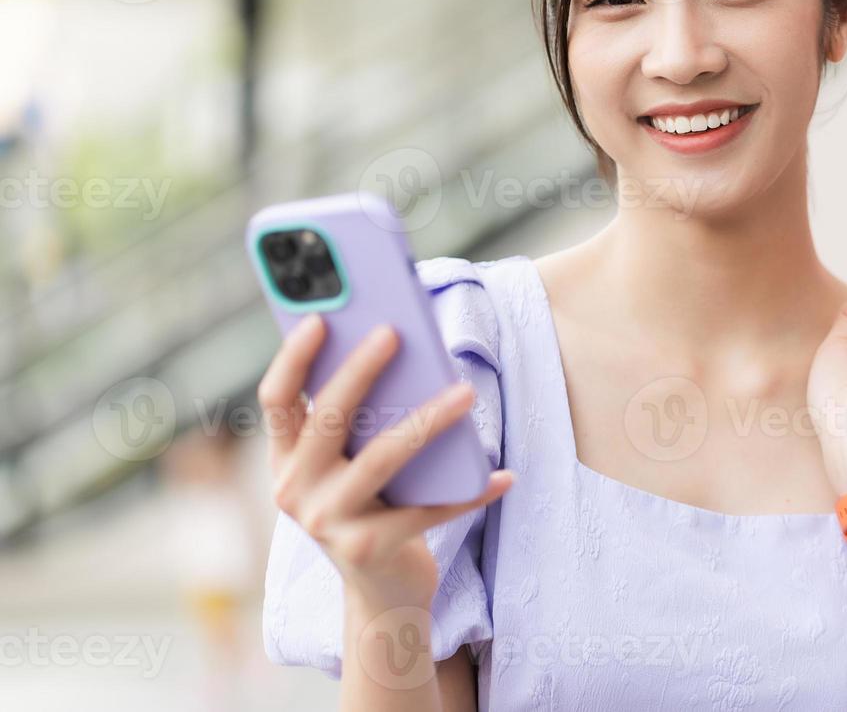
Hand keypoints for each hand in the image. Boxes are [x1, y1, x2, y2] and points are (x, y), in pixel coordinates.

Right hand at [259, 315, 511, 607]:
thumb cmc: (374, 508)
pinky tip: (504, 476)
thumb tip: (405, 354)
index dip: (293, 358)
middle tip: (395, 332)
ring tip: (468, 393)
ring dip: (429, 421)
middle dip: (359, 370)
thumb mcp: (353, 465)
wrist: (382, 594)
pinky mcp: (368, 550)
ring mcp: (328, 522)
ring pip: (382, 458)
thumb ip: (361, 421)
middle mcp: (294, 490)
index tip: (318, 317)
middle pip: (328, 418)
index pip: (276, 400)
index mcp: (285, 460)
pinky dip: (471, 493)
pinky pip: (429, 511)